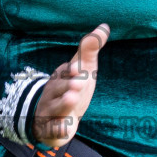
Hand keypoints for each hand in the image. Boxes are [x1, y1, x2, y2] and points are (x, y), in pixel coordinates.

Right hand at [33, 24, 108, 150]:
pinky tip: (65, 129)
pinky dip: (58, 129)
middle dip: (67, 86)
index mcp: (60, 77)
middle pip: (59, 89)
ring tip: (72, 99)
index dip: (72, 70)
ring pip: (55, 108)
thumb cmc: (71, 89)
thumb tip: (104, 26)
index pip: (65, 71)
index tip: (78, 68)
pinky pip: (53, 130)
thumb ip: (90, 49)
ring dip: (63, 104)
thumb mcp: (82, 69)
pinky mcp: (52, 129)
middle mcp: (53, 93)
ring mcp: (51, 111)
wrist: (54, 117)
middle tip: (77, 84)